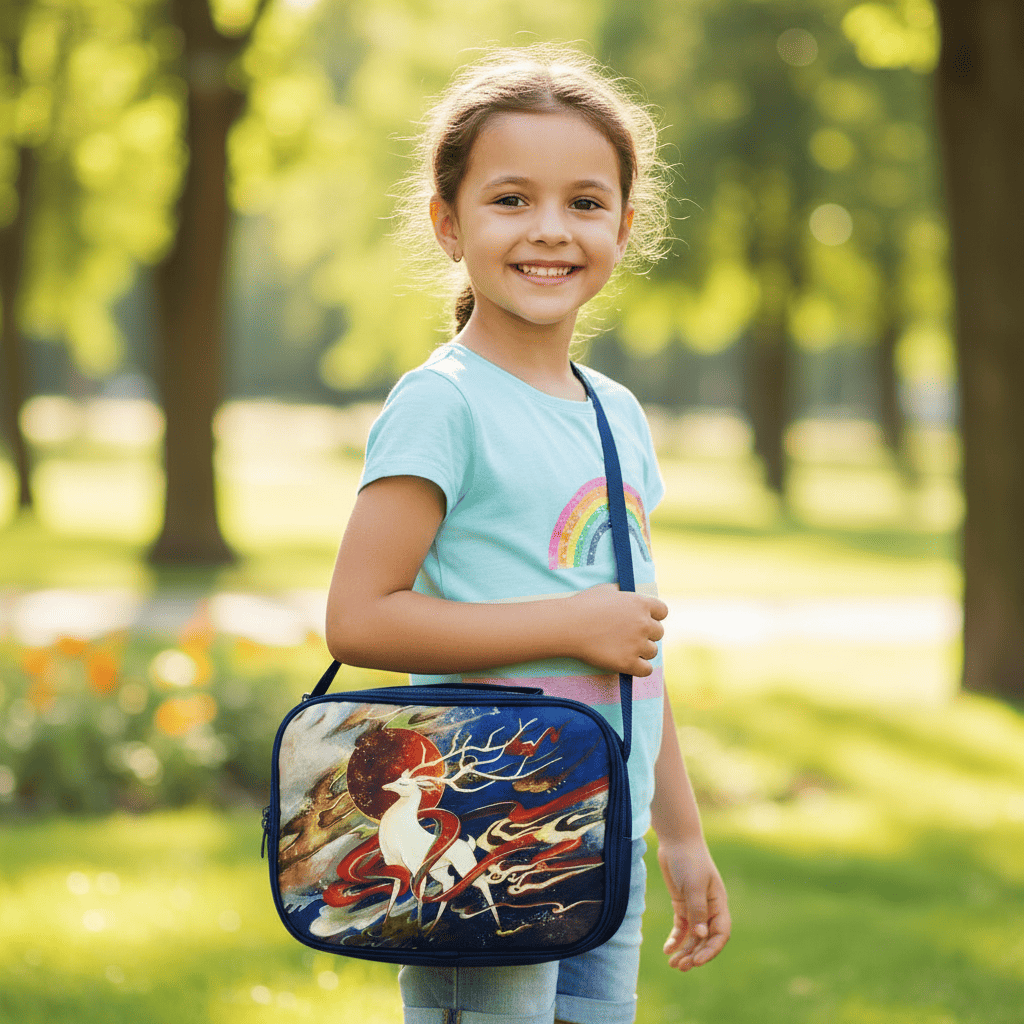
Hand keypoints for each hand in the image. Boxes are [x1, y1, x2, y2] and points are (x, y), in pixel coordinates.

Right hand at [567, 584, 667, 675]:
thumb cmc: (584, 605)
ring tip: (625, 649)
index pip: (663, 611)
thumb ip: (622, 594)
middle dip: (647, 634)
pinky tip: (629, 663)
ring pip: (653, 652)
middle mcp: (644, 623)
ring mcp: (637, 644)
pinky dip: (639, 668)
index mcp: (641, 603)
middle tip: (630, 636)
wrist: (569, 625)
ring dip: (642, 651)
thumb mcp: (606, 590)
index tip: (643, 620)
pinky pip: (646, 670)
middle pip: (659, 633)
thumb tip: (625, 597)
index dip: (654, 616)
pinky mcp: (628, 662)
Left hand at [657, 838, 730, 970]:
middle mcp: (709, 908)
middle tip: (681, 967)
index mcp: (718, 904)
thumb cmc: (689, 860)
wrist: (676, 841)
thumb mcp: (694, 885)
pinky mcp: (682, 903)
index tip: (696, 960)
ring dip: (685, 950)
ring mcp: (695, 907)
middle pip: (705, 939)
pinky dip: (676, 938)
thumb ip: (697, 910)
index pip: (720, 934)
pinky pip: (682, 926)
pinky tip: (667, 950)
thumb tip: (701, 937)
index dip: (711, 950)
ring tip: (674, 964)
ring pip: (693, 936)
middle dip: (695, 954)